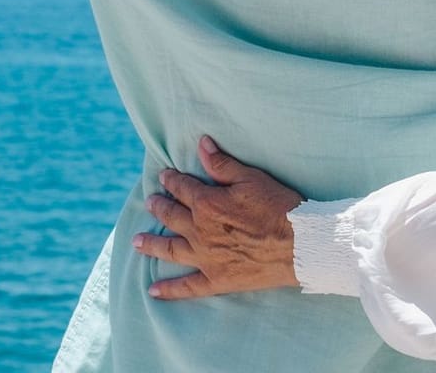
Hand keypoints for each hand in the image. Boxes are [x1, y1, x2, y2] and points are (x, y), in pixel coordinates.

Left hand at [133, 137, 304, 299]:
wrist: (299, 244)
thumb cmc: (278, 206)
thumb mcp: (251, 178)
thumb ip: (222, 163)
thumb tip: (201, 144)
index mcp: (208, 204)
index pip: (183, 188)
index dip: (172, 180)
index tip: (164, 175)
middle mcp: (200, 231)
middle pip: (173, 216)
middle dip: (159, 207)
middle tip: (149, 202)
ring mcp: (206, 258)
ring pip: (171, 249)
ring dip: (152, 244)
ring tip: (136, 241)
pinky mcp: (217, 280)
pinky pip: (187, 287)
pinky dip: (170, 289)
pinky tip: (153, 291)